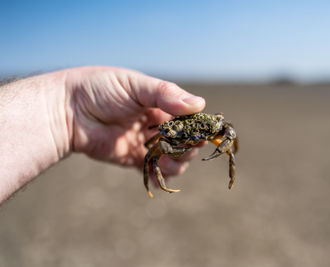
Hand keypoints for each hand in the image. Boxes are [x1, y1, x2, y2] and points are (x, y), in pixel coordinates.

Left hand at [65, 66, 205, 177]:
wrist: (65, 111)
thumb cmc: (99, 89)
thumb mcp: (134, 85)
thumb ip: (165, 94)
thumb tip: (199, 105)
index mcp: (158, 103)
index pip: (187, 117)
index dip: (195, 127)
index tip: (200, 134)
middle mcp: (154, 123)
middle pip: (183, 140)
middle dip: (187, 146)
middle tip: (182, 148)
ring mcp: (144, 142)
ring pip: (173, 157)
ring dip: (177, 162)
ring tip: (167, 161)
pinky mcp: (132, 158)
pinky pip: (153, 170)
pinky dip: (161, 176)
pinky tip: (159, 176)